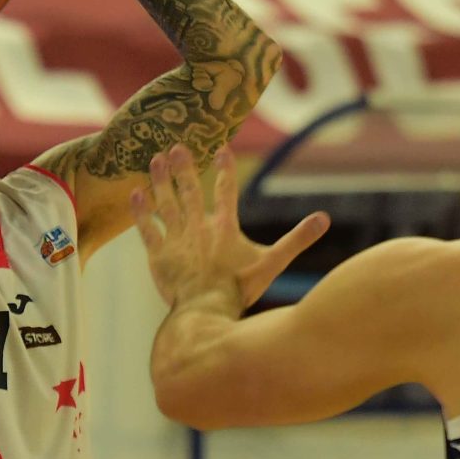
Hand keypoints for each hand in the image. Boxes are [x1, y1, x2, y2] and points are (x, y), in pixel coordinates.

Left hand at [132, 145, 329, 309]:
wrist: (206, 312)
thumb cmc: (239, 289)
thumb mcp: (272, 263)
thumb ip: (297, 239)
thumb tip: (324, 219)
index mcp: (224, 227)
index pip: (226, 191)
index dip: (225, 169)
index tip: (221, 148)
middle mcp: (198, 228)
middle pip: (189, 191)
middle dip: (184, 167)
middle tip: (178, 146)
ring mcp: (176, 240)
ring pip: (166, 204)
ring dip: (160, 181)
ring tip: (156, 160)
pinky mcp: (158, 256)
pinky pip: (147, 229)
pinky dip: (141, 212)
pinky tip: (135, 193)